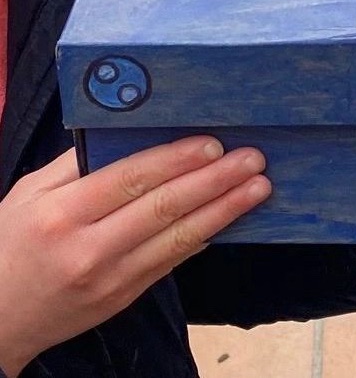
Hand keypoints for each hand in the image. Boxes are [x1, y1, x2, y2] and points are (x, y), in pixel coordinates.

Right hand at [0, 137, 270, 376]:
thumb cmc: (10, 245)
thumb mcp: (29, 194)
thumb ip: (76, 164)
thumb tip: (128, 130)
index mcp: (61, 214)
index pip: (130, 179)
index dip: (176, 161)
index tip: (214, 143)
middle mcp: (88, 248)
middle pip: (164, 208)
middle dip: (215, 181)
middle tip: (252, 160)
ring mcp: (110, 279)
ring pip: (178, 239)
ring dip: (225, 211)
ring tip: (258, 188)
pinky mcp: (125, 298)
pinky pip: (172, 262)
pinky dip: (204, 237)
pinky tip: (230, 218)